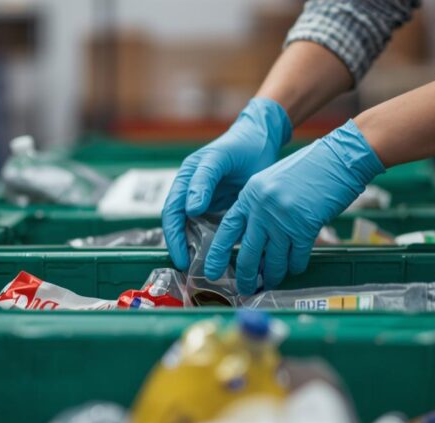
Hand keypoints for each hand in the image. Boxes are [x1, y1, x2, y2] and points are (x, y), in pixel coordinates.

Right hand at [162, 97, 291, 269]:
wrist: (262, 140)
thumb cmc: (241, 145)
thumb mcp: (220, 159)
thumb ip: (204, 180)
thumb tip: (190, 209)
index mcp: (186, 178)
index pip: (172, 212)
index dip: (174, 236)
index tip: (182, 256)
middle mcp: (191, 191)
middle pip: (179, 225)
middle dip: (181, 248)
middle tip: (188, 269)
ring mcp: (205, 201)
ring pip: (194, 230)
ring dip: (195, 248)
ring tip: (201, 268)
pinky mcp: (220, 208)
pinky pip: (212, 229)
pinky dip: (213, 243)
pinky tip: (220, 257)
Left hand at [204, 120, 384, 294]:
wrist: (337, 158)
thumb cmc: (309, 169)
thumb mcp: (273, 183)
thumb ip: (260, 208)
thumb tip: (255, 241)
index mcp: (250, 194)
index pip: (228, 229)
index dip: (217, 253)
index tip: (211, 271)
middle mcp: (262, 207)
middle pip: (247, 252)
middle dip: (246, 276)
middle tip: (245, 289)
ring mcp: (283, 218)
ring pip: (273, 260)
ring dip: (273, 275)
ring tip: (271, 282)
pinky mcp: (305, 227)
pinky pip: (296, 258)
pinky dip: (295, 266)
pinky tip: (295, 267)